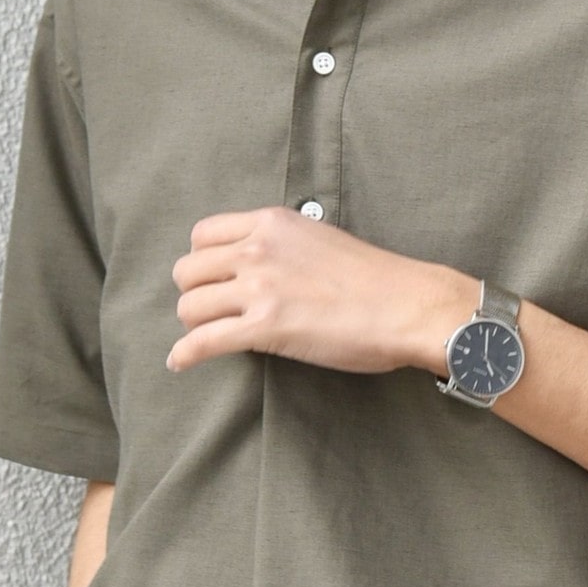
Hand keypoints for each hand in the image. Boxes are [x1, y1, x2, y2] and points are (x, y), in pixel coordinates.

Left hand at [167, 205, 475, 375]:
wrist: (407, 305)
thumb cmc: (377, 279)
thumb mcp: (321, 240)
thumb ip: (284, 246)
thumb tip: (265, 265)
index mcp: (271, 223)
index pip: (203, 234)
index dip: (201, 260)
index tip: (212, 279)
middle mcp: (258, 250)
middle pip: (188, 270)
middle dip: (194, 294)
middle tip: (211, 312)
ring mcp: (259, 288)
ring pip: (190, 306)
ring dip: (192, 325)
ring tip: (206, 336)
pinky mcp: (264, 328)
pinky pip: (203, 342)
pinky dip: (185, 355)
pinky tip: (180, 363)